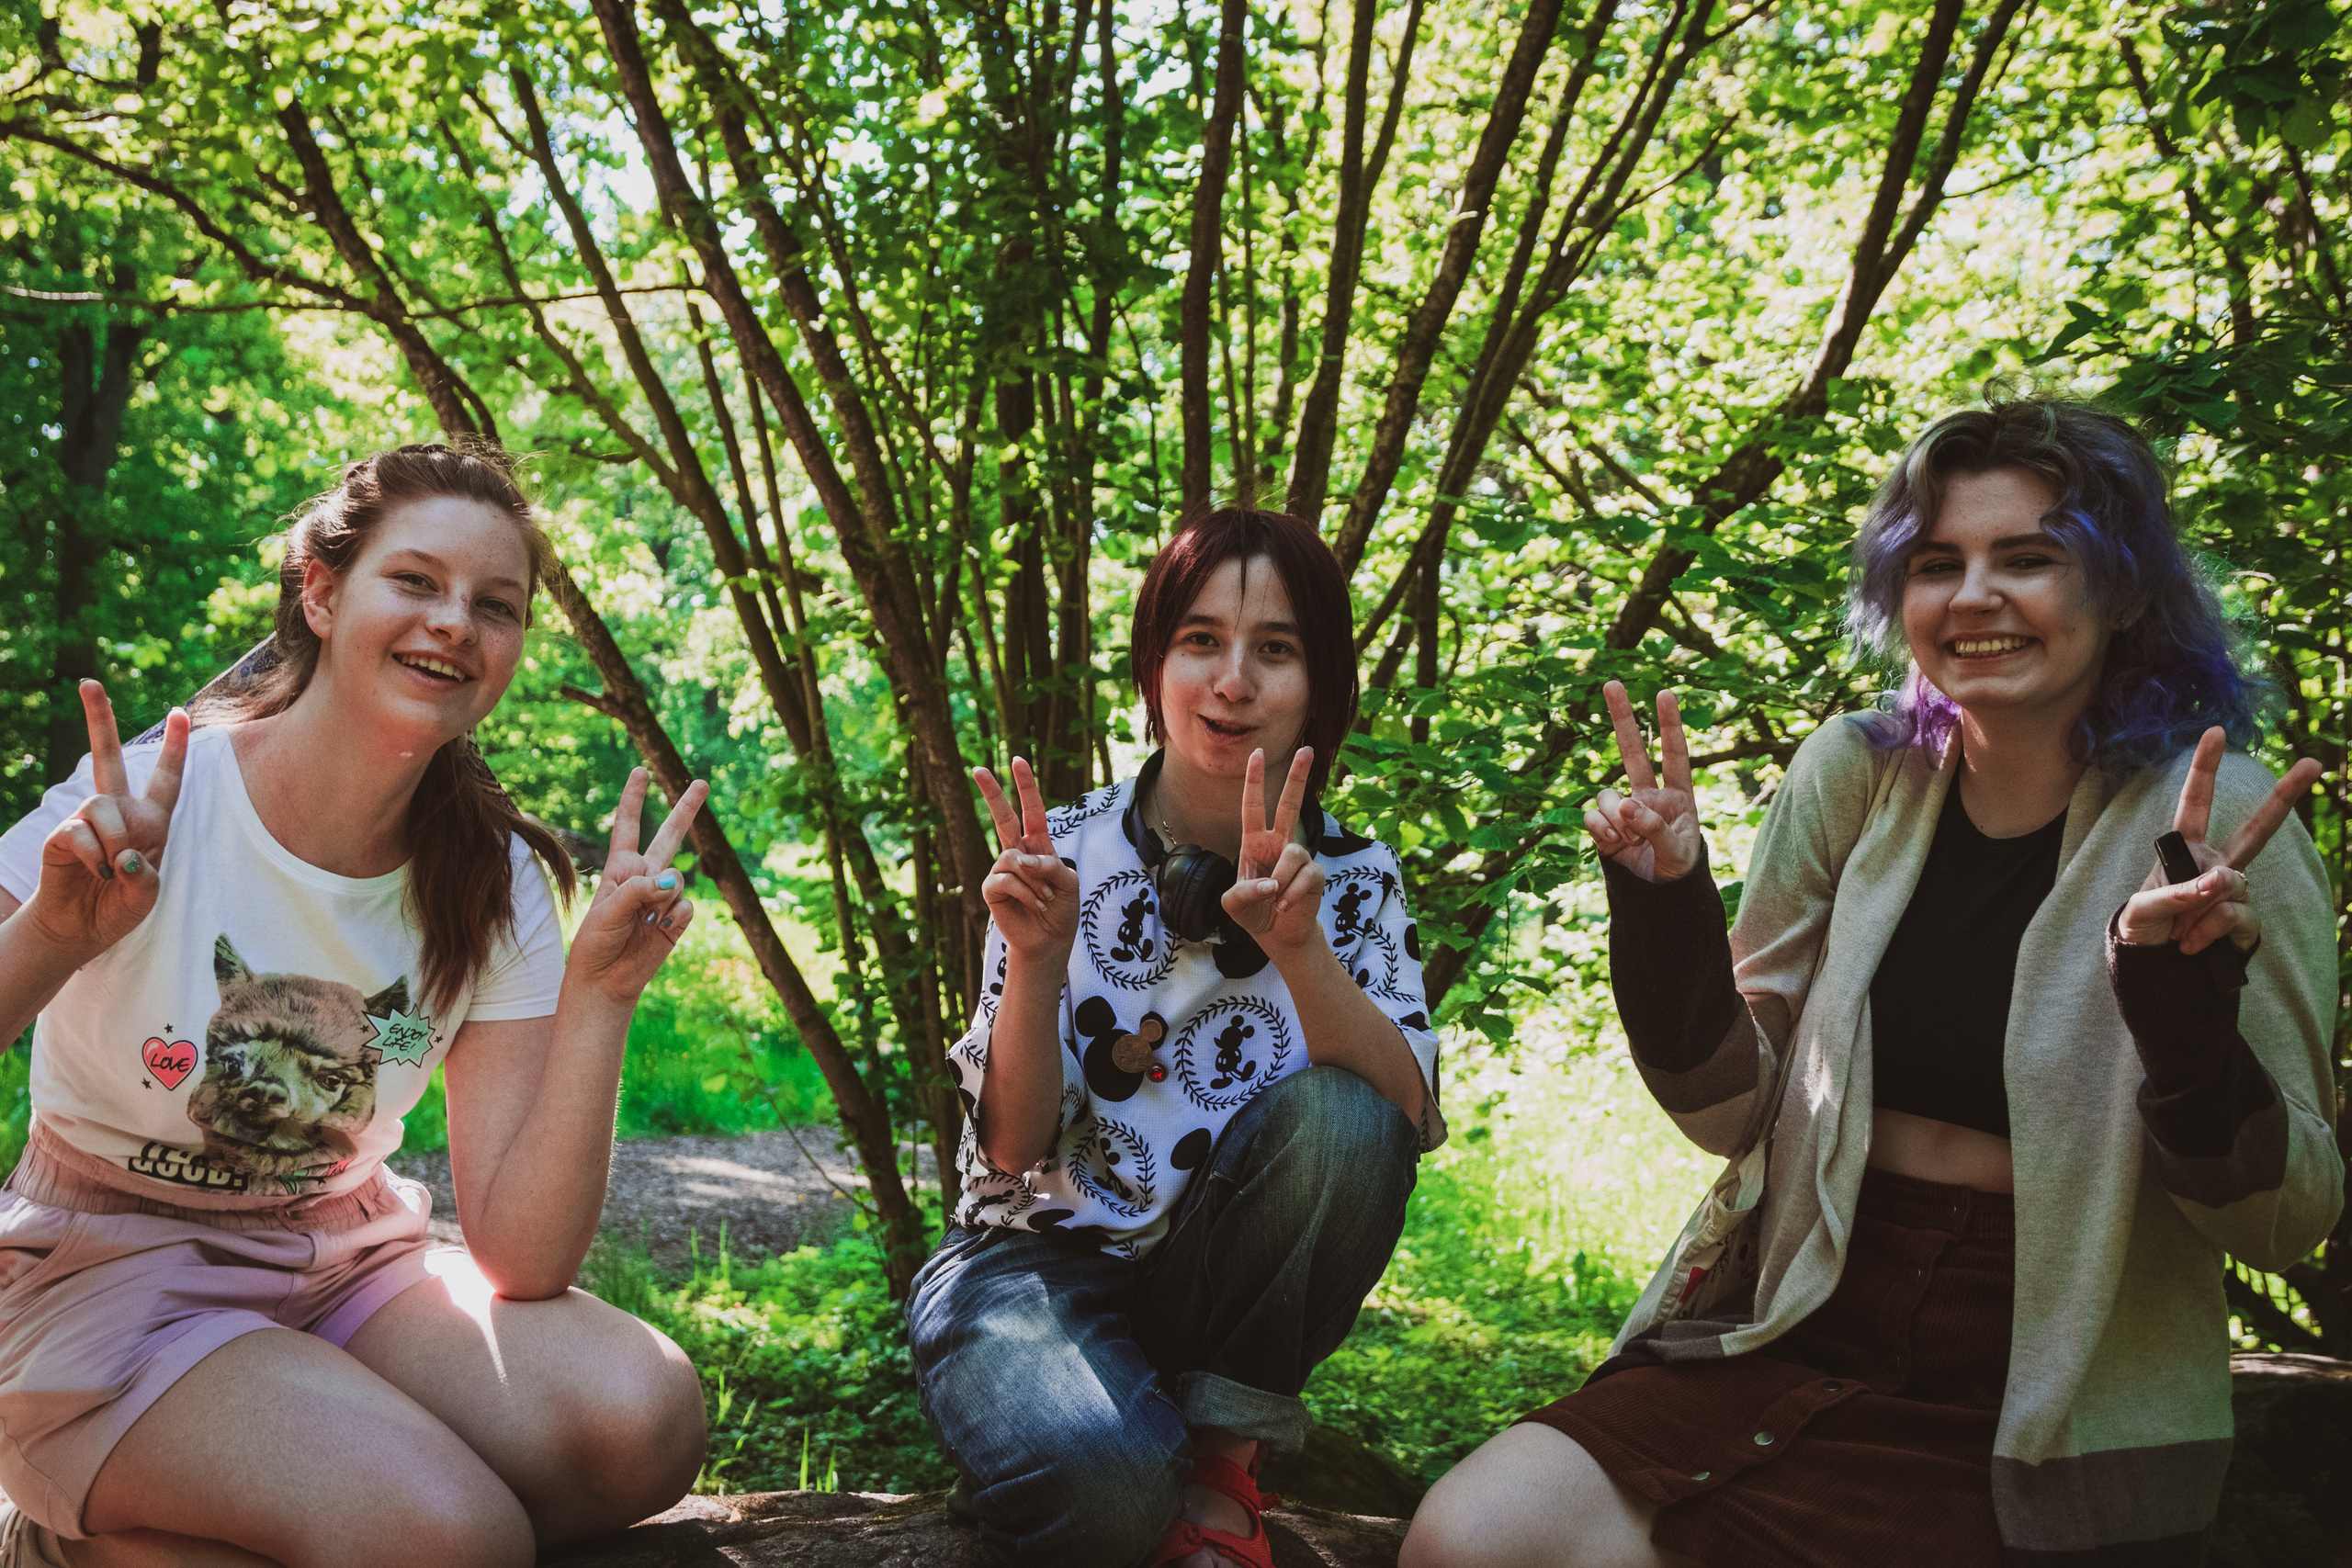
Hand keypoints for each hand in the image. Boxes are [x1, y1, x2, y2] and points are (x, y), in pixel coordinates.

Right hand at [21, 681, 187, 962]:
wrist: (79, 931)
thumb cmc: (117, 909)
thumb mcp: (147, 896)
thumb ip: (147, 876)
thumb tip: (127, 855)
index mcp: (150, 821)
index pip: (166, 779)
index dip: (173, 748)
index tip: (180, 712)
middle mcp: (118, 812)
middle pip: (107, 756)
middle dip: (99, 718)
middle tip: (88, 683)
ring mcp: (87, 820)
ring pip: (104, 805)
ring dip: (114, 840)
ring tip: (112, 870)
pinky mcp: (63, 835)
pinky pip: (80, 831)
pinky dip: (95, 855)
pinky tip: (96, 872)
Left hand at [565, 767, 706, 1004]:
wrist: (606, 979)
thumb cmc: (596, 942)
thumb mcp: (607, 909)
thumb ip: (639, 888)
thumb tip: (674, 881)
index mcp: (620, 868)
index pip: (627, 826)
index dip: (633, 798)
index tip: (640, 771)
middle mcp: (644, 877)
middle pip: (669, 836)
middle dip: (686, 809)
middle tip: (701, 783)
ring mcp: (663, 897)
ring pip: (677, 879)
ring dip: (661, 899)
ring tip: (643, 922)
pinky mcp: (677, 918)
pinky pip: (685, 905)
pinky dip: (672, 917)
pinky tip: (657, 931)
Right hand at [974, 757, 1078, 960]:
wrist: (1049, 941)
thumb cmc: (1061, 910)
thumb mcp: (1069, 883)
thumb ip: (1051, 865)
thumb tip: (1021, 859)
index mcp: (1038, 845)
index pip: (1032, 810)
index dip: (1026, 786)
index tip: (1018, 760)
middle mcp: (1017, 853)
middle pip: (1003, 817)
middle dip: (992, 792)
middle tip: (977, 769)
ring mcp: (1002, 870)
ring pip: (1013, 858)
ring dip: (1035, 882)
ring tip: (1045, 900)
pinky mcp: (991, 888)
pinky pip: (1006, 879)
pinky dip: (1025, 893)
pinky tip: (1034, 906)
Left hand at [1223, 747, 1324, 952]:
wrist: (1278, 936)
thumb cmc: (1253, 913)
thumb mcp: (1233, 904)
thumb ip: (1243, 892)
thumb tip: (1271, 882)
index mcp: (1255, 843)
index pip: (1253, 806)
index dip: (1255, 780)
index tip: (1256, 753)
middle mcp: (1279, 844)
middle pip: (1290, 804)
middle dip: (1298, 776)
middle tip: (1308, 749)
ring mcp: (1299, 857)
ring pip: (1293, 854)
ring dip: (1281, 881)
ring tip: (1275, 901)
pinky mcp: (1316, 874)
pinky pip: (1305, 878)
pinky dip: (1291, 895)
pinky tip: (1285, 907)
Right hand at [1585, 681, 1703, 882]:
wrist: (1657, 895)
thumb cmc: (1678, 868)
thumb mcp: (1678, 851)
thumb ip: (1656, 828)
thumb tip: (1626, 805)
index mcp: (1678, 795)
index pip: (1675, 754)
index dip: (1669, 725)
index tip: (1664, 694)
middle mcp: (1648, 795)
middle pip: (1633, 751)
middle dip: (1622, 717)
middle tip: (1611, 683)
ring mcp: (1624, 808)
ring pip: (1608, 795)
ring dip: (1615, 816)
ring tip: (1627, 839)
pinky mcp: (1604, 825)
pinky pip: (1592, 815)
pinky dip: (1600, 827)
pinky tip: (1613, 841)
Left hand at [2119, 727, 2319, 953]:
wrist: (2156, 972)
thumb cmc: (2141, 931)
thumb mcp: (2141, 911)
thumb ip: (2176, 893)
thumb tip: (2223, 881)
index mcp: (2186, 851)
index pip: (2196, 804)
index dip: (2204, 768)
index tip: (2215, 731)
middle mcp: (2216, 866)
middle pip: (2257, 829)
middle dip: (2285, 797)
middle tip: (2313, 764)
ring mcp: (2235, 894)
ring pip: (2232, 888)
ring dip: (2198, 913)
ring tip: (2178, 932)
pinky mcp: (2247, 924)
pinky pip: (2237, 919)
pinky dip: (2210, 934)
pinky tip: (2193, 946)